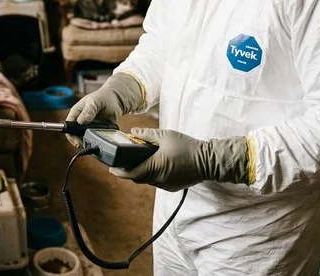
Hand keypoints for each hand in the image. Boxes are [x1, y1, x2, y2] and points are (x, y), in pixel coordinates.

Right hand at [65, 72, 144, 146]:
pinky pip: (94, 138)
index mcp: (76, 112)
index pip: (68, 126)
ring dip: (88, 141)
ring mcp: (88, 126)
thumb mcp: (95, 101)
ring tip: (93, 142)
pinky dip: (96, 141)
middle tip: (85, 144)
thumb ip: (89, 110)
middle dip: (79, 141)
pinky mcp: (97, 130)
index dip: (70, 135)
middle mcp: (80, 121)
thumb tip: (81, 121)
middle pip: (75, 135)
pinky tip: (100, 140)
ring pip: (84, 138)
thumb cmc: (103, 97)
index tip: (77, 141)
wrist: (116, 100)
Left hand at [109, 128, 249, 190]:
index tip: (110, 168)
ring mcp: (166, 185)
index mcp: (155, 167)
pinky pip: (157, 181)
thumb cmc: (187, 146)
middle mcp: (159, 179)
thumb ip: (147, 135)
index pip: (131, 174)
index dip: (119, 172)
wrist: (209, 160)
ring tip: (137, 161)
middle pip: (138, 177)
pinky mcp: (172, 186)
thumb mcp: (166, 136)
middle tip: (121, 162)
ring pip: (147, 180)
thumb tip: (132, 133)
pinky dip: (152, 174)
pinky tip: (153, 165)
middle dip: (128, 171)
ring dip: (141, 172)